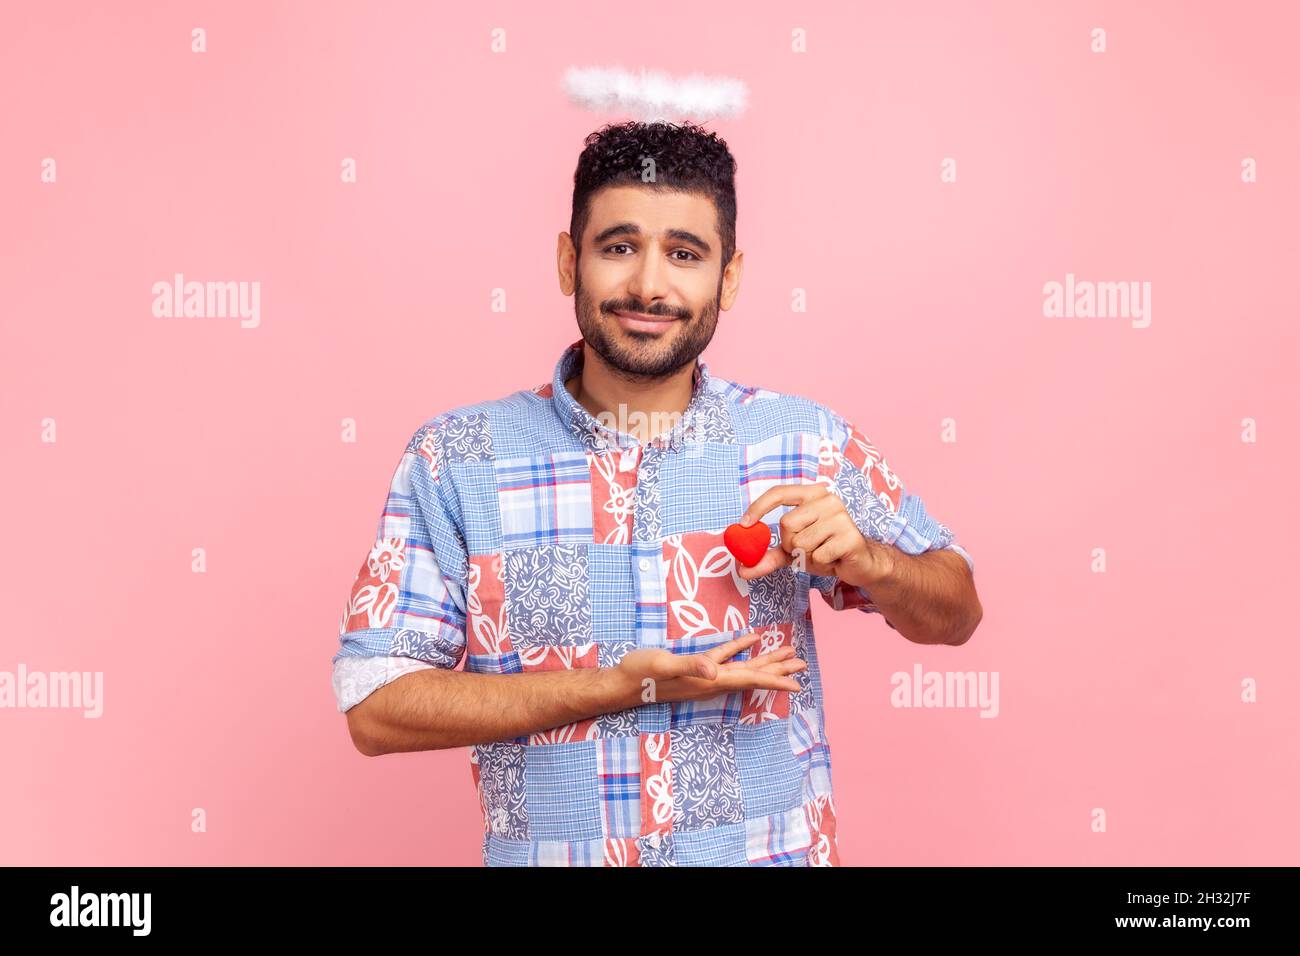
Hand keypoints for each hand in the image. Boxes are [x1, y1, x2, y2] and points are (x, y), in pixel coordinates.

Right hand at [614, 632, 804, 704]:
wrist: (623, 683)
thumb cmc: (641, 674)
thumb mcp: (664, 665)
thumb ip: (690, 666)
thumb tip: (714, 670)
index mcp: (710, 680)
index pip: (749, 679)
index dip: (774, 680)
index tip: (798, 682)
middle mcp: (713, 681)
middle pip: (754, 676)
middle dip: (779, 671)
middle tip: (802, 665)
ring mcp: (706, 675)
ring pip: (744, 667)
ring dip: (766, 661)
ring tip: (788, 655)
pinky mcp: (696, 667)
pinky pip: (726, 657)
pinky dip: (741, 648)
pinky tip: (752, 639)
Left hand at [735, 482, 894, 586]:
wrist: (861, 564)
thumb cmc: (826, 550)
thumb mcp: (794, 551)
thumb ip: (769, 556)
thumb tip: (741, 568)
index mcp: (812, 494)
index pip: (779, 492)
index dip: (758, 507)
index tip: (744, 524)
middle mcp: (828, 499)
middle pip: (786, 524)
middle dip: (790, 545)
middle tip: (807, 549)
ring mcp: (841, 516)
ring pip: (801, 543)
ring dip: (806, 557)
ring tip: (822, 554)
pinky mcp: (850, 536)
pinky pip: (817, 557)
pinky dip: (820, 565)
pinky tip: (834, 560)